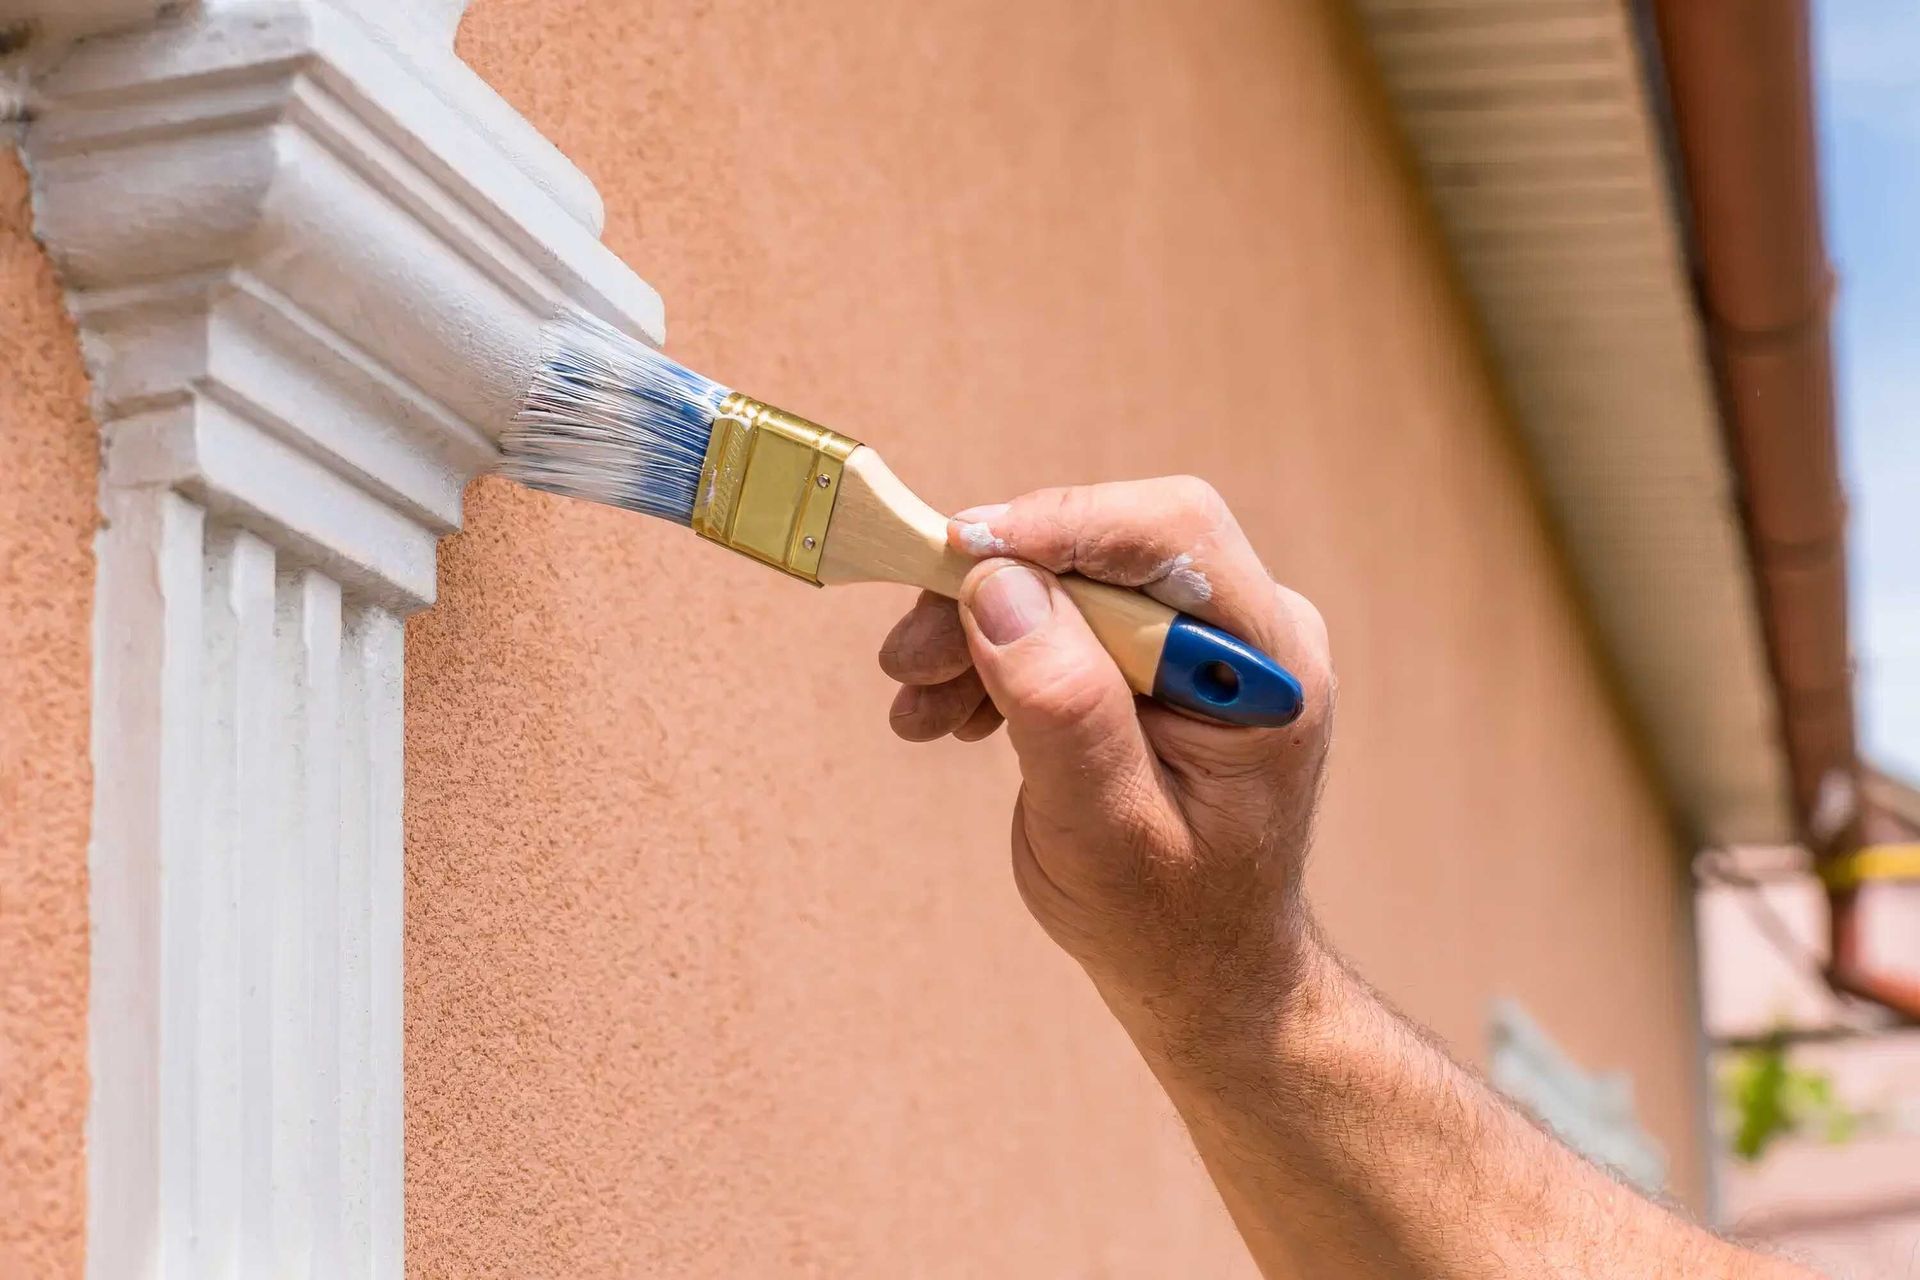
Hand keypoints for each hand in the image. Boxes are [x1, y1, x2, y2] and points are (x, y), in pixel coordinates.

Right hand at [877, 477, 1334, 1041]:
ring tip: (915, 704)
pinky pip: (1063, 616)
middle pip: (1107, 549)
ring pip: (1072, 578)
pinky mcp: (1152, 657)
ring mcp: (1200, 641)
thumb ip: (1063, 709)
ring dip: (979, 626)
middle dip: (996, 588)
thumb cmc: (1168, 920)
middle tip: (907, 656)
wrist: (1197, 968)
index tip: (959, 550)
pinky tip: (948, 713)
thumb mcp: (1106, 831)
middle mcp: (1247, 632)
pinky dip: (994, 652)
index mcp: (1270, 668)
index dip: (1062, 525)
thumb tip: (1001, 589)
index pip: (1174, 536)